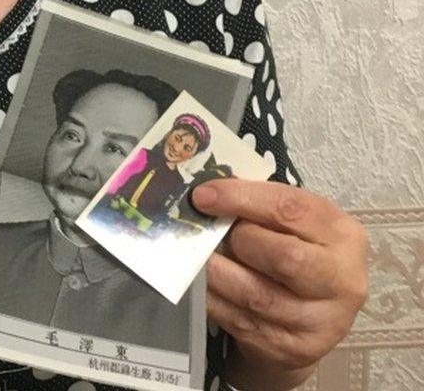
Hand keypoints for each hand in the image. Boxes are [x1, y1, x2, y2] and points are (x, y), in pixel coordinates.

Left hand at [193, 179, 367, 378]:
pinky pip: (241, 321)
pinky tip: (204, 284)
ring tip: (200, 257)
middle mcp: (341, 280)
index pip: (291, 209)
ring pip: (256, 295)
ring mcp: (321, 321)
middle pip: (284, 257)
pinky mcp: (294, 349)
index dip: (240, 198)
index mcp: (343, 234)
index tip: (202, 197)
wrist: (313, 315)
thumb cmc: (299, 250)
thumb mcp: (294, 222)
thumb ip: (259, 205)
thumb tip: (207, 194)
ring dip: (217, 273)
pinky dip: (213, 299)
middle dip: (239, 242)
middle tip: (214, 234)